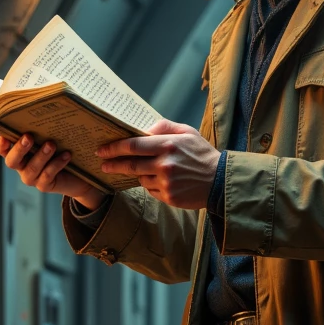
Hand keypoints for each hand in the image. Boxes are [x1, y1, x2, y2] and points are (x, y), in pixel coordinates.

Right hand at [0, 132, 105, 210]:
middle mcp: (22, 166)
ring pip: (31, 169)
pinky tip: (67, 155)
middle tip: (28, 137)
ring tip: (51, 144)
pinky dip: (57, 164)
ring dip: (41, 156)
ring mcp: (32, 178)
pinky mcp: (44, 185)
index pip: (3, 150)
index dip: (1, 144)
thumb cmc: (61, 149)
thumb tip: (41, 105)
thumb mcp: (50, 137)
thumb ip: (42, 128)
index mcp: (19, 153)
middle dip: (19, 149)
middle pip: (12, 161)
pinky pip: (47, 175)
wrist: (79, 173)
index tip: (6, 136)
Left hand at [98, 118, 219, 208]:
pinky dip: (151, 184)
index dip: (115, 148)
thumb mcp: (187, 132)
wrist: (220, 181)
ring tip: (142, 170)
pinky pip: (151, 190)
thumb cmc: (202, 154)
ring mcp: (166, 182)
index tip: (103, 150)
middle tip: (103, 163)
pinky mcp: (168, 197)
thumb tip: (144, 128)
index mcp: (168, 145)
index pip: (133, 145)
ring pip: (141, 178)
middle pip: (131, 164)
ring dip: (138, 174)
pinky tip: (160, 181)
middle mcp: (165, 164)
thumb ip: (165, 127)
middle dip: (114, 164)